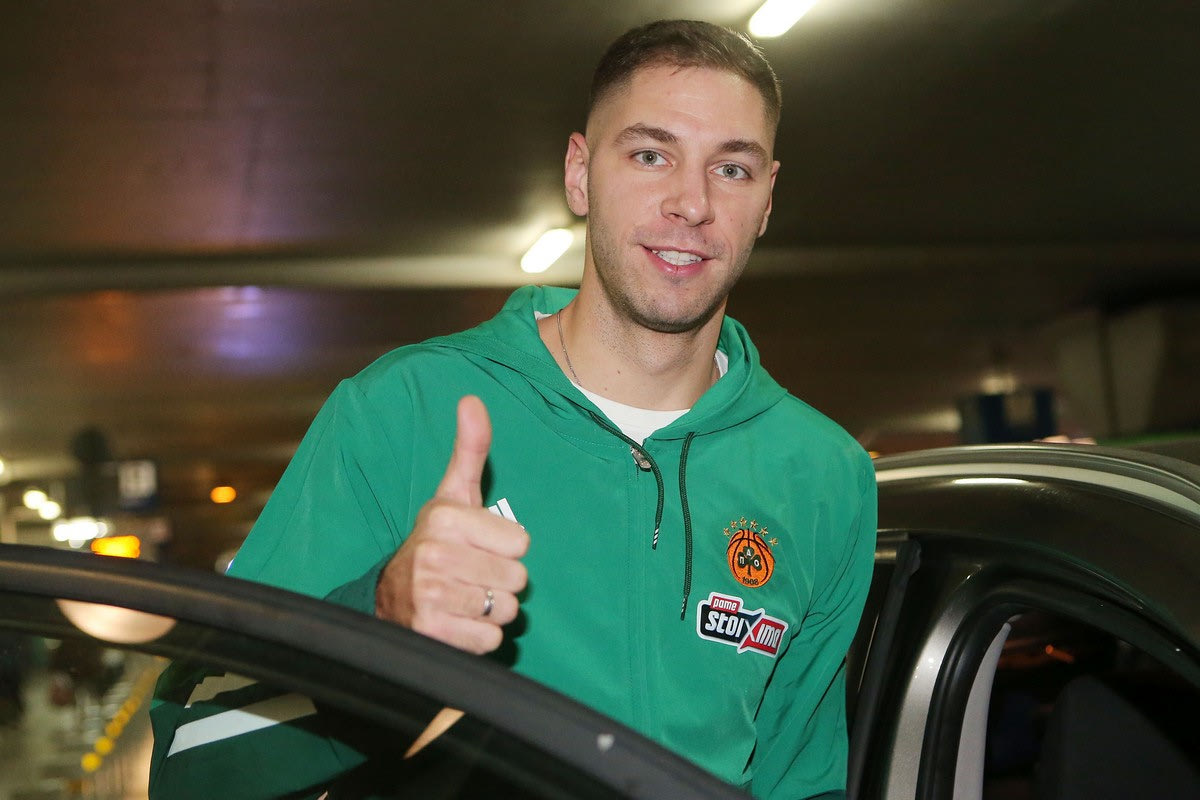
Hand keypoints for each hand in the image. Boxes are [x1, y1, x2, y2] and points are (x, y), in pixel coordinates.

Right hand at [376, 395, 528, 653]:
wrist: (389, 600)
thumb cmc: (435, 543)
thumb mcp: (452, 495)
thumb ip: (470, 450)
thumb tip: (472, 399)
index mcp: (442, 516)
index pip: (521, 542)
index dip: (505, 548)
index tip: (477, 547)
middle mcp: (432, 554)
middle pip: (518, 578)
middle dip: (501, 582)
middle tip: (471, 576)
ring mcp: (430, 596)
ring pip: (506, 610)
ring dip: (491, 610)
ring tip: (464, 599)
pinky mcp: (432, 633)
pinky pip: (489, 640)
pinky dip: (479, 638)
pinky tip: (457, 623)